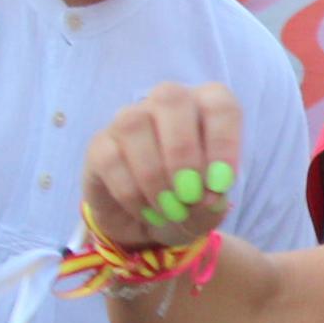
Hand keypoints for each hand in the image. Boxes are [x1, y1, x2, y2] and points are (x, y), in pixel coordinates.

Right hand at [83, 84, 248, 251]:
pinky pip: (110, 158)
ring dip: (154, 175)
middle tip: (190, 195)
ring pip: (134, 125)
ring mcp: (128, 119)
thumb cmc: (191, 201)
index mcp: (205, 106)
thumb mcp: (212, 205)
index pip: (220, 104)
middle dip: (183, 153)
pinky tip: (146, 212)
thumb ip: (216, 197)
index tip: (220, 185)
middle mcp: (165, 103)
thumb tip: (205, 196)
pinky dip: (131, 192)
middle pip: (171, 99)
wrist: (153, 223)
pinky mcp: (100, 144)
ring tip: (169, 210)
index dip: (223, 143)